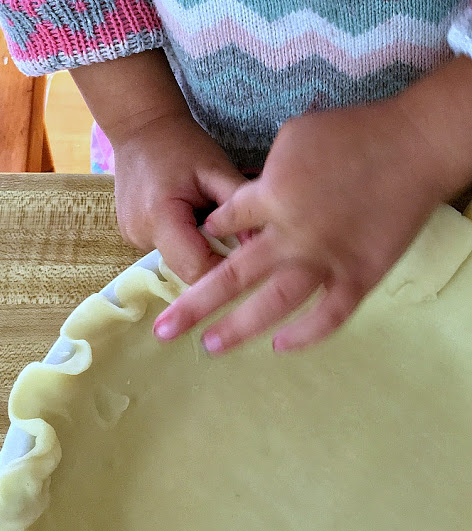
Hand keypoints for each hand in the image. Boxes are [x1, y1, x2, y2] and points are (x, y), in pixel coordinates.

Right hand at [71, 50, 245, 283]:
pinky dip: (185, 243)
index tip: (248, 260)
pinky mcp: (133, 238)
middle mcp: (141, 235)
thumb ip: (240, 208)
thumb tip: (263, 244)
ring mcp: (133, 239)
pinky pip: (168, 252)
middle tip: (234, 238)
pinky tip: (191, 218)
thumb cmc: (181, 143)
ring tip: (210, 221)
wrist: (139, 125)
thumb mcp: (216, 169)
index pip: (197, 268)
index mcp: (160, 218)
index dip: (225, 270)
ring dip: (200, 251)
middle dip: (215, 261)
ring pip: (178, 263)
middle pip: (187, 270)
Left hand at [153, 98, 449, 351]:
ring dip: (239, 329)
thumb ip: (263, 173)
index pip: (224, 224)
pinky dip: (306, 335)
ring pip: (273, 305)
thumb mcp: (294, 138)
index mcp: (271, 197)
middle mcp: (290, 236)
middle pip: (230, 276)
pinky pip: (329, 315)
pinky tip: (280, 346)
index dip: (209, 235)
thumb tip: (243, 199)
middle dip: (193, 305)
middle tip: (165, 330)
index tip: (201, 247)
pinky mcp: (359, 276)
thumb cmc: (354, 132)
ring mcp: (324, 260)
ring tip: (210, 347)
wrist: (414, 145)